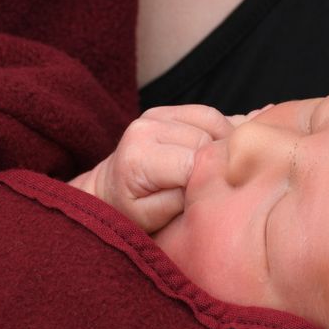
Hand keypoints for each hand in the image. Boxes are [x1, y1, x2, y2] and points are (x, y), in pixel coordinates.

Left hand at [68, 104, 233, 232]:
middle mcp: (146, 127)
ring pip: (213, 122)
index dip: (214, 178)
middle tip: (221, 186)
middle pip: (207, 139)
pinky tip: (214, 154)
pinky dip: (219, 133)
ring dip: (223, 145)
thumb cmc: (127, 211)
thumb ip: (180, 199)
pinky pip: (208, 115)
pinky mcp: (169, 110)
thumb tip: (213, 180)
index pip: (196, 161)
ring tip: (217, 171)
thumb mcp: (150, 219)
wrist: (106, 190)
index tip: (220, 196)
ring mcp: (157, 114)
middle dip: (219, 163)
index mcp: (139, 156)